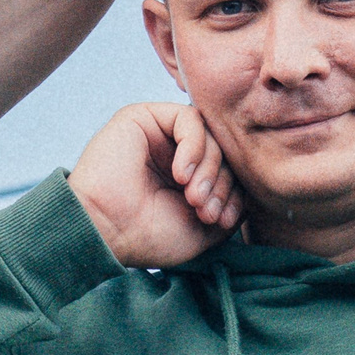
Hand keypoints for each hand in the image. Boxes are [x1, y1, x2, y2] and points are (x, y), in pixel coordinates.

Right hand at [67, 102, 242, 267]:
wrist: (106, 232)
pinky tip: (180, 175)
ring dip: (210, 168)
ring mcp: (158, 135)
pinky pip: (189, 118)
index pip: (226, 170)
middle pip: (221, 152)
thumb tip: (248, 189)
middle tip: (207, 210)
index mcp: (185, 179)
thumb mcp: (204, 229)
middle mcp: (172, 153)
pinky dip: (194, 147)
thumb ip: (231, 206)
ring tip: (193, 197)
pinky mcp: (143, 117)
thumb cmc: (148, 237)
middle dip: (222, 183)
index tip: (222, 220)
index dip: (232, 192)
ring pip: (209, 135)